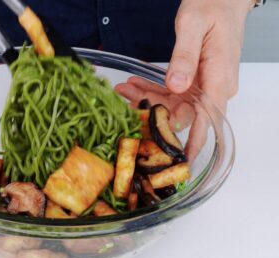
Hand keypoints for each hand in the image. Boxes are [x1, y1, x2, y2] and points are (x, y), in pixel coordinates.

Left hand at [116, 0, 252, 160]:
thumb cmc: (213, 7)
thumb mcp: (193, 26)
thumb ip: (184, 57)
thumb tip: (176, 86)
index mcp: (219, 78)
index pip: (205, 119)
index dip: (191, 141)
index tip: (176, 158)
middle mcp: (215, 86)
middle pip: (183, 113)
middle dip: (153, 114)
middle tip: (125, 105)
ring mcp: (204, 84)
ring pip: (173, 104)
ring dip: (147, 100)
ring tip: (123, 89)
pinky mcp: (195, 80)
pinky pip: (172, 92)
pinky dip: (152, 89)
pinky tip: (135, 84)